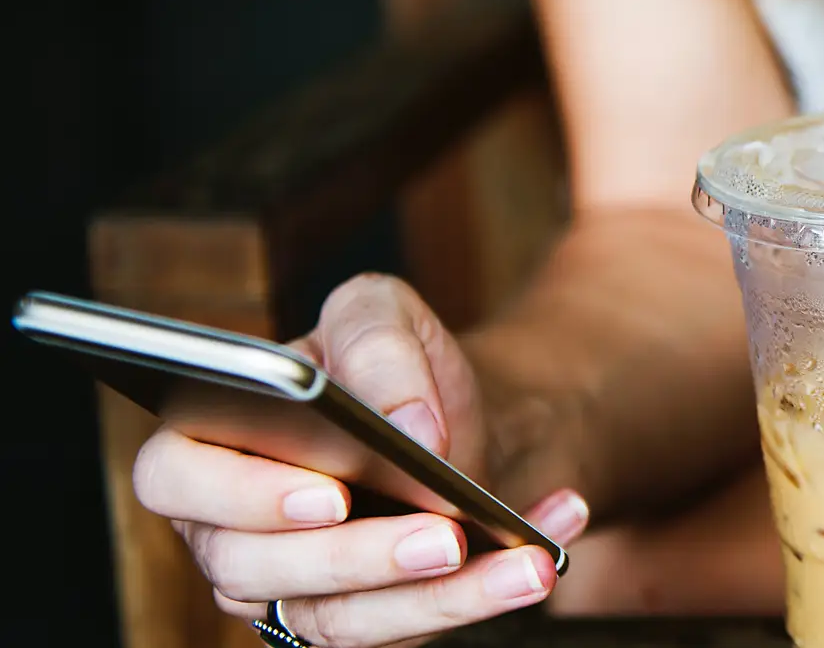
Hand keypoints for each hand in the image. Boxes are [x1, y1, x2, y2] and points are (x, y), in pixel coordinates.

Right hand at [131, 275, 591, 647]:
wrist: (455, 418)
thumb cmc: (392, 367)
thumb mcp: (383, 315)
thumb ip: (379, 344)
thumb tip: (408, 425)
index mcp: (206, 442)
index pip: (176, 478)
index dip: (242, 494)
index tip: (330, 492)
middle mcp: (230, 529)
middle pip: (257, 568)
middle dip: (359, 556)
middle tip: (444, 535)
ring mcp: (289, 587)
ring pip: (338, 619)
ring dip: (439, 598)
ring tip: (524, 562)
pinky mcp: (355, 621)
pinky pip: (405, 629)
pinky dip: (484, 594)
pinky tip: (540, 555)